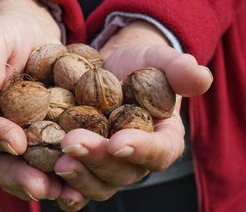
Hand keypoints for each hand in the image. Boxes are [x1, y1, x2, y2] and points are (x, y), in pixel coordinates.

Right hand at [0, 0, 63, 200]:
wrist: (33, 35)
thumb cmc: (9, 33)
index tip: (17, 142)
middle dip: (19, 177)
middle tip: (42, 187)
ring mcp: (19, 137)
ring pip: (25, 170)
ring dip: (46, 184)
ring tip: (70, 193)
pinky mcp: (44, 138)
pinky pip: (51, 161)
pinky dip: (66, 173)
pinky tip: (85, 182)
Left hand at [53, 20, 212, 210]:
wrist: (112, 66)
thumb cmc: (140, 64)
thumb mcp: (159, 60)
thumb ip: (179, 70)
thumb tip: (201, 77)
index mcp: (162, 138)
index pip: (159, 151)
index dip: (141, 150)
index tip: (119, 142)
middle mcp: (136, 158)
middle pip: (123, 172)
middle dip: (99, 160)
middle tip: (73, 143)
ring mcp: (109, 163)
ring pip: (98, 182)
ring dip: (78, 174)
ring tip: (57, 158)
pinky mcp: (85, 161)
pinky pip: (75, 182)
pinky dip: (63, 184)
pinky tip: (45, 177)